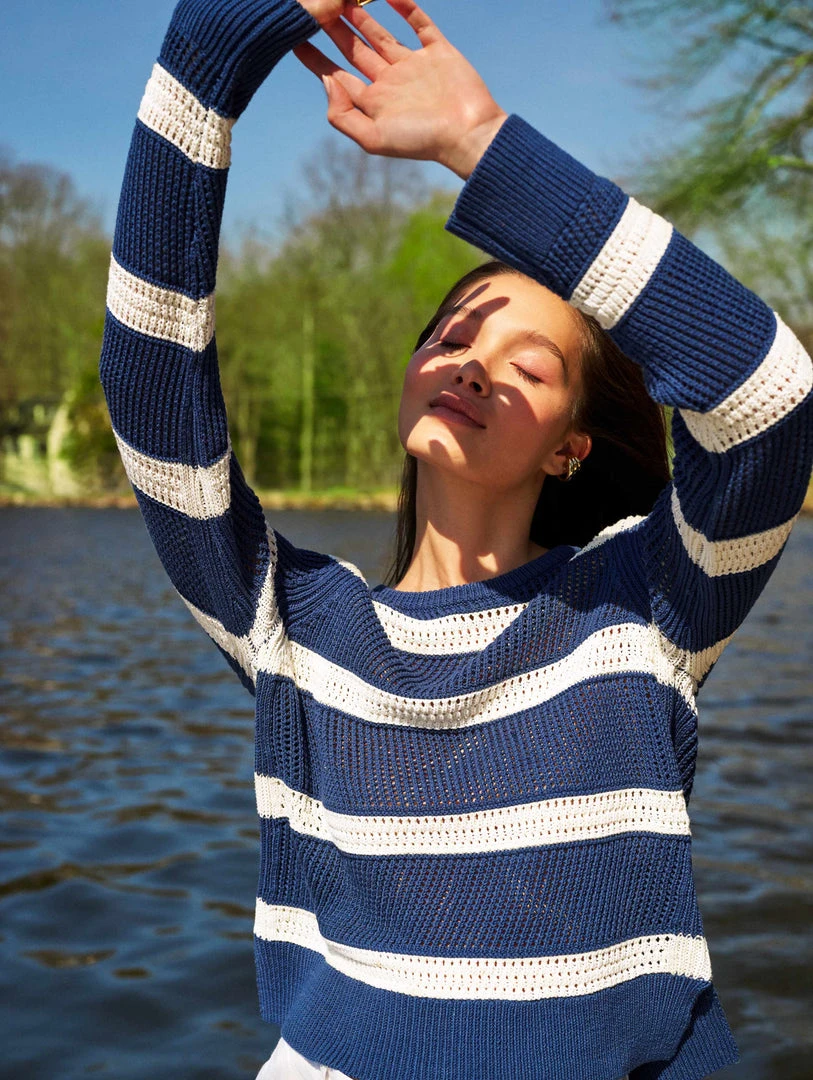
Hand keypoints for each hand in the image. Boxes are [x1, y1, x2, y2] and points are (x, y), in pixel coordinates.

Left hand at [292, 0, 507, 179]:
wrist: (469, 134)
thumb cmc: (422, 143)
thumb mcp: (374, 139)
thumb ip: (344, 116)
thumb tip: (326, 82)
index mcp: (374, 104)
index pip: (336, 76)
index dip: (315, 59)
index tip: (293, 40)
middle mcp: (391, 83)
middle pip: (354, 50)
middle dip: (333, 29)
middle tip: (315, 8)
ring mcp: (414, 66)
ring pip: (381, 34)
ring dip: (361, 15)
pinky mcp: (438, 52)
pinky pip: (418, 22)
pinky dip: (405, 5)